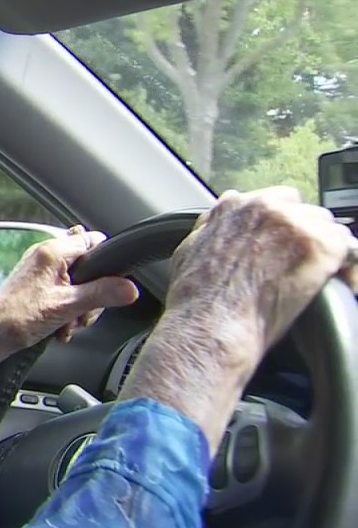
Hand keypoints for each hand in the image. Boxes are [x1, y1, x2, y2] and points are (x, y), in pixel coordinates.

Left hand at [0, 225, 139, 372]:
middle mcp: (45, 255)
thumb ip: (101, 294)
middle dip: (92, 296)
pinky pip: (64, 294)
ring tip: (67, 324)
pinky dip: (66, 311)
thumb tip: (130, 289)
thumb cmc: (18, 319)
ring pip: (78, 285)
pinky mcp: (36, 286)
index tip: (110, 284)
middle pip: (89, 268)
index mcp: (52, 252)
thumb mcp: (67, 307)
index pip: (94, 240)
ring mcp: (40, 271)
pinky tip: (59, 328)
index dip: (106, 262)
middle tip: (82, 315)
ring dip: (79, 309)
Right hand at [124, 187, 357, 451]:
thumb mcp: (186, 253)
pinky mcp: (319, 247)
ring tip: (322, 275)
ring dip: (324, 248)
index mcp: (233, 206)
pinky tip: (341, 282)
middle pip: (302, 210)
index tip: (279, 244)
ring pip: (327, 226)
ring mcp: (294, 224)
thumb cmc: (195, 301)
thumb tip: (211, 226)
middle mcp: (264, 206)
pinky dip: (348, 266)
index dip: (277, 226)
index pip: (270, 202)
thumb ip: (206, 231)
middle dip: (302, 233)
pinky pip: (349, 248)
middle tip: (299, 263)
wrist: (211, 326)